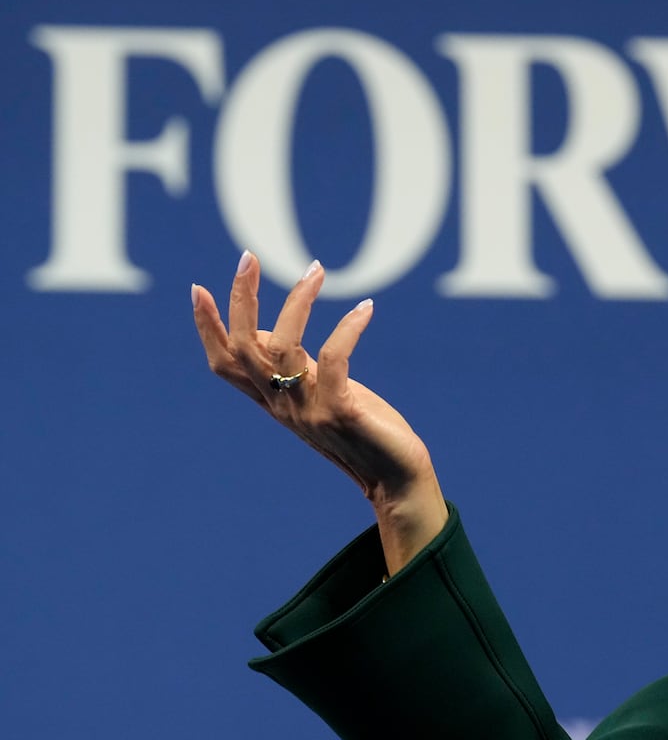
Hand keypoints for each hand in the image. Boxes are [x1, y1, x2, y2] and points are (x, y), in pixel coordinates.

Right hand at [192, 251, 447, 570]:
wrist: (398, 481)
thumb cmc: (366, 432)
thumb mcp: (322, 395)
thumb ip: (295, 369)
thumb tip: (266, 330)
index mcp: (274, 403)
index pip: (225, 365)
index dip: (207, 329)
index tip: (198, 288)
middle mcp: (283, 407)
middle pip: (243, 350)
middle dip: (240, 300)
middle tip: (247, 258)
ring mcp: (309, 411)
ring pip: (282, 349)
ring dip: (297, 302)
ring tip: (316, 269)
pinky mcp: (342, 412)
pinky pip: (335, 360)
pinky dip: (348, 328)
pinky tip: (365, 308)